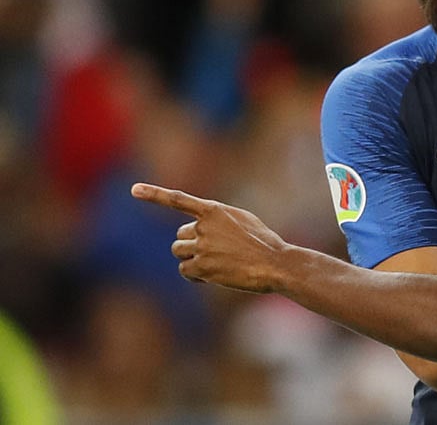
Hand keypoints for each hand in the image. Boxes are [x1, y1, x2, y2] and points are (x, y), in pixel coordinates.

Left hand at [131, 183, 286, 292]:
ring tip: (216, 262)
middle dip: (191, 243)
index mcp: (214, 210)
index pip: (177, 199)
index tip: (134, 189)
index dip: (154, 194)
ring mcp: (202, 246)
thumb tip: (197, 228)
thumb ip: (218, 219)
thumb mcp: (242, 219)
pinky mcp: (202, 266)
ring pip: (179, 251)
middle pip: (180, 235)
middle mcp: (204, 226)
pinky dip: (195, 274)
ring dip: (192, 258)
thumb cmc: (262, 241)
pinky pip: (185, 269)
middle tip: (215, 251)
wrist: (274, 263)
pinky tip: (214, 274)